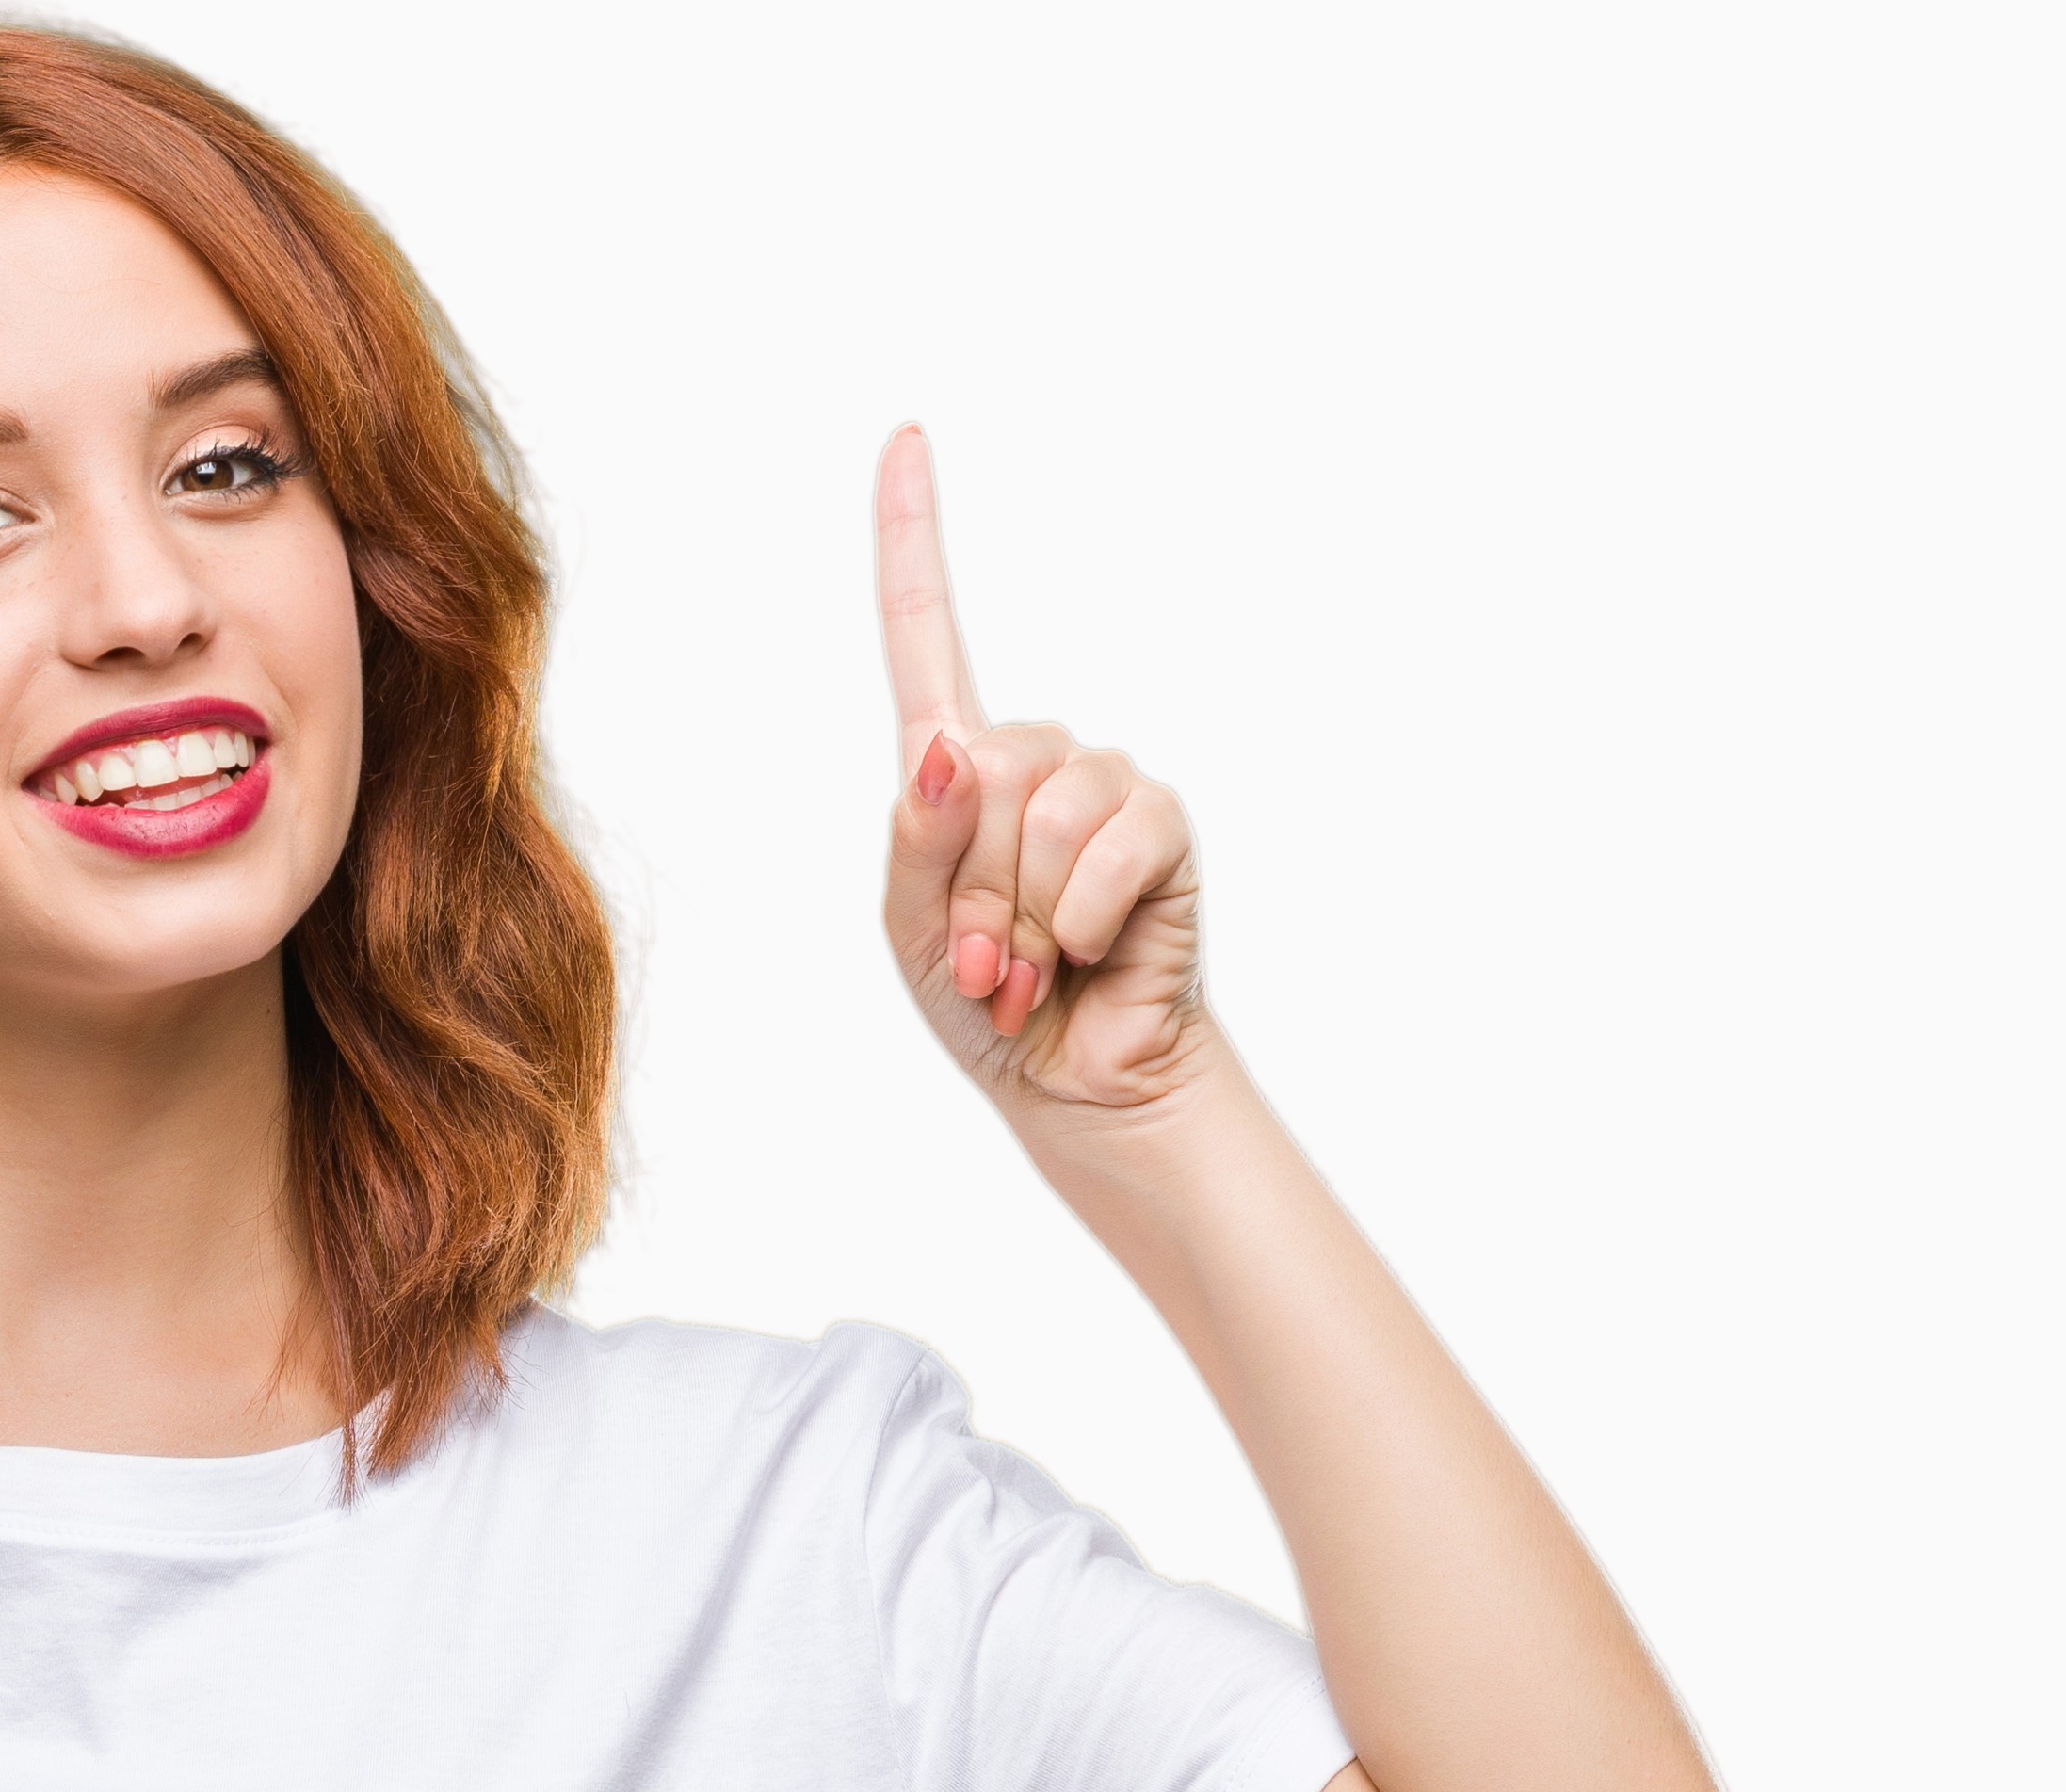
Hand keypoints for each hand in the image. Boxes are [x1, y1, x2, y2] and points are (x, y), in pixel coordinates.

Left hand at [873, 425, 1214, 1111]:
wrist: (1074, 1082)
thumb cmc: (985, 1000)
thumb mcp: (912, 927)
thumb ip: (916, 838)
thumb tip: (948, 748)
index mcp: (954, 766)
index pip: (924, 631)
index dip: (910, 534)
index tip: (904, 435)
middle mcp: (1032, 756)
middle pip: (975, 768)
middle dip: (970, 887)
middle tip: (987, 958)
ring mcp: (1103, 786)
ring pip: (1037, 811)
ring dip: (1021, 913)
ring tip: (1032, 963)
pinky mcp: (1161, 827)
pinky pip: (1107, 847)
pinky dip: (1078, 918)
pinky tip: (1086, 953)